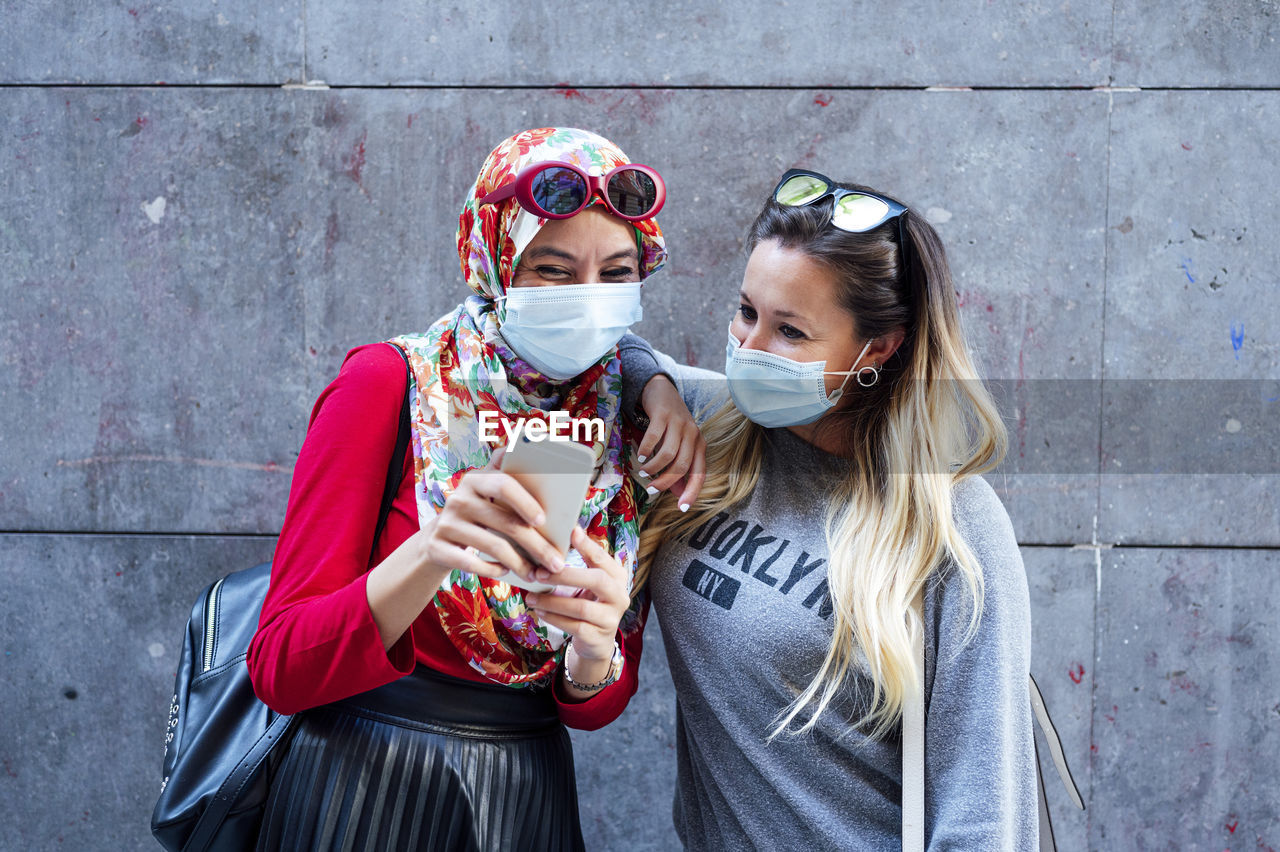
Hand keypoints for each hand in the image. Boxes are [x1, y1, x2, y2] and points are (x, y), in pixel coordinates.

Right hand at [414, 447, 565, 584]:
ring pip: (494, 547)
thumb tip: (535, 446)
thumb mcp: (486, 493)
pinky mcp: (438, 547)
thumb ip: (507, 476)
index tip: (544, 520)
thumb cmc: (477, 515)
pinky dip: (493, 570)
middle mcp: (459, 498)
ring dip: (520, 564)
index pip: (504, 484)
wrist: (436, 540)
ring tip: (536, 574)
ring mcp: (447, 523)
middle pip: (506, 523)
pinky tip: (506, 571)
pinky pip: (473, 563)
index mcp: (476, 480)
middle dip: (537, 546)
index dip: (525, 502)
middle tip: (556, 563)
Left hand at [524, 526, 629, 661]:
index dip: (588, 545)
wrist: (596, 641)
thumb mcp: (589, 582)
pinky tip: (539, 611)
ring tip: (531, 597)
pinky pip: (573, 626)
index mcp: (617, 577)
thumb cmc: (588, 602)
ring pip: (581, 607)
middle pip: (596, 580)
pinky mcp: (598, 637)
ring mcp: (611, 618)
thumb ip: (580, 564)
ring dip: (552, 601)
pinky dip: (553, 618)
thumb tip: (558, 538)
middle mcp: (620, 595)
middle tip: (539, 573)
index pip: (603, 558)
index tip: (571, 532)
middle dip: (565, 576)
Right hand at [636, 374, 705, 510]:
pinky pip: (654, 438)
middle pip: (682, 466)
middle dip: (665, 482)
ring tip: (643, 470)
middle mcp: (693, 434)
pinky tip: (641, 455)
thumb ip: (678, 467)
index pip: (699, 473)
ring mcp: (679, 423)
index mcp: (699, 445)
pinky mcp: (664, 415)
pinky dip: (646, 450)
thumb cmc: (670, 423)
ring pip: (668, 454)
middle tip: (651, 489)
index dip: (692, 491)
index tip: (682, 508)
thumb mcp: (677, 445)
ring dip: (653, 467)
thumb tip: (677, 493)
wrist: (661, 390)